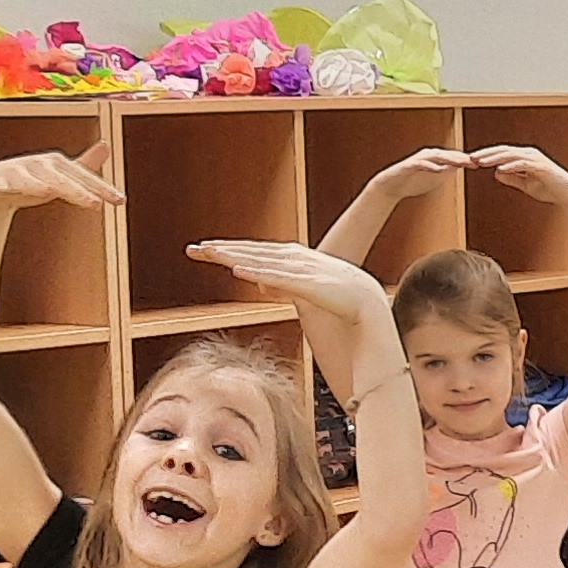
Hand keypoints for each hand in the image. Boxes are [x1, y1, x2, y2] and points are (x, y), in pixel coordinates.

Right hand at [0, 144, 121, 212]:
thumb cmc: (29, 182)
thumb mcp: (59, 176)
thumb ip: (83, 166)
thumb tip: (105, 145)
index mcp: (54, 164)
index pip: (81, 175)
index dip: (100, 187)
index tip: (118, 200)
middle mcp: (36, 165)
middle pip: (57, 178)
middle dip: (76, 190)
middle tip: (95, 204)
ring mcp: (13, 173)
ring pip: (26, 181)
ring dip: (36, 185)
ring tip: (48, 191)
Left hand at [186, 240, 388, 323]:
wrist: (374, 317)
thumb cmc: (341, 312)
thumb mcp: (303, 298)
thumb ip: (280, 288)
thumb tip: (259, 284)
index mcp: (296, 263)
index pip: (257, 254)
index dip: (231, 251)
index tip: (204, 250)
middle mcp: (299, 262)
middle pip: (254, 253)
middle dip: (224, 250)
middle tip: (194, 249)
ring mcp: (307, 273)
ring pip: (263, 262)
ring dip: (235, 257)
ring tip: (208, 253)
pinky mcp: (314, 289)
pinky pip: (281, 280)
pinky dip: (259, 274)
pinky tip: (237, 271)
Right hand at [359, 147, 469, 203]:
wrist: (391, 187)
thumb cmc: (413, 182)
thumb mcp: (434, 179)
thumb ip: (446, 172)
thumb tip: (460, 168)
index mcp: (434, 158)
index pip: (452, 157)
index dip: (465, 160)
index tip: (478, 165)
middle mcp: (427, 155)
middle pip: (447, 154)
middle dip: (460, 157)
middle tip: (473, 162)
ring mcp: (418, 159)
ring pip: (436, 156)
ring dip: (449, 158)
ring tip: (460, 163)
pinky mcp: (409, 165)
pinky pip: (421, 164)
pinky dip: (431, 166)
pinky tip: (439, 169)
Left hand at [468, 144, 567, 207]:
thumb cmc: (548, 189)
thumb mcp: (525, 185)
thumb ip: (512, 178)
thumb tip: (496, 172)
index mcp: (524, 157)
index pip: (502, 153)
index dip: (487, 156)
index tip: (473, 160)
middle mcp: (529, 154)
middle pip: (503, 151)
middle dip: (486, 154)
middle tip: (471, 158)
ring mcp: (535, 159)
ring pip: (510, 155)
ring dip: (495, 158)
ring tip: (481, 162)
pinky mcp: (540, 166)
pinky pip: (522, 164)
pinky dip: (511, 166)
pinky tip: (499, 169)